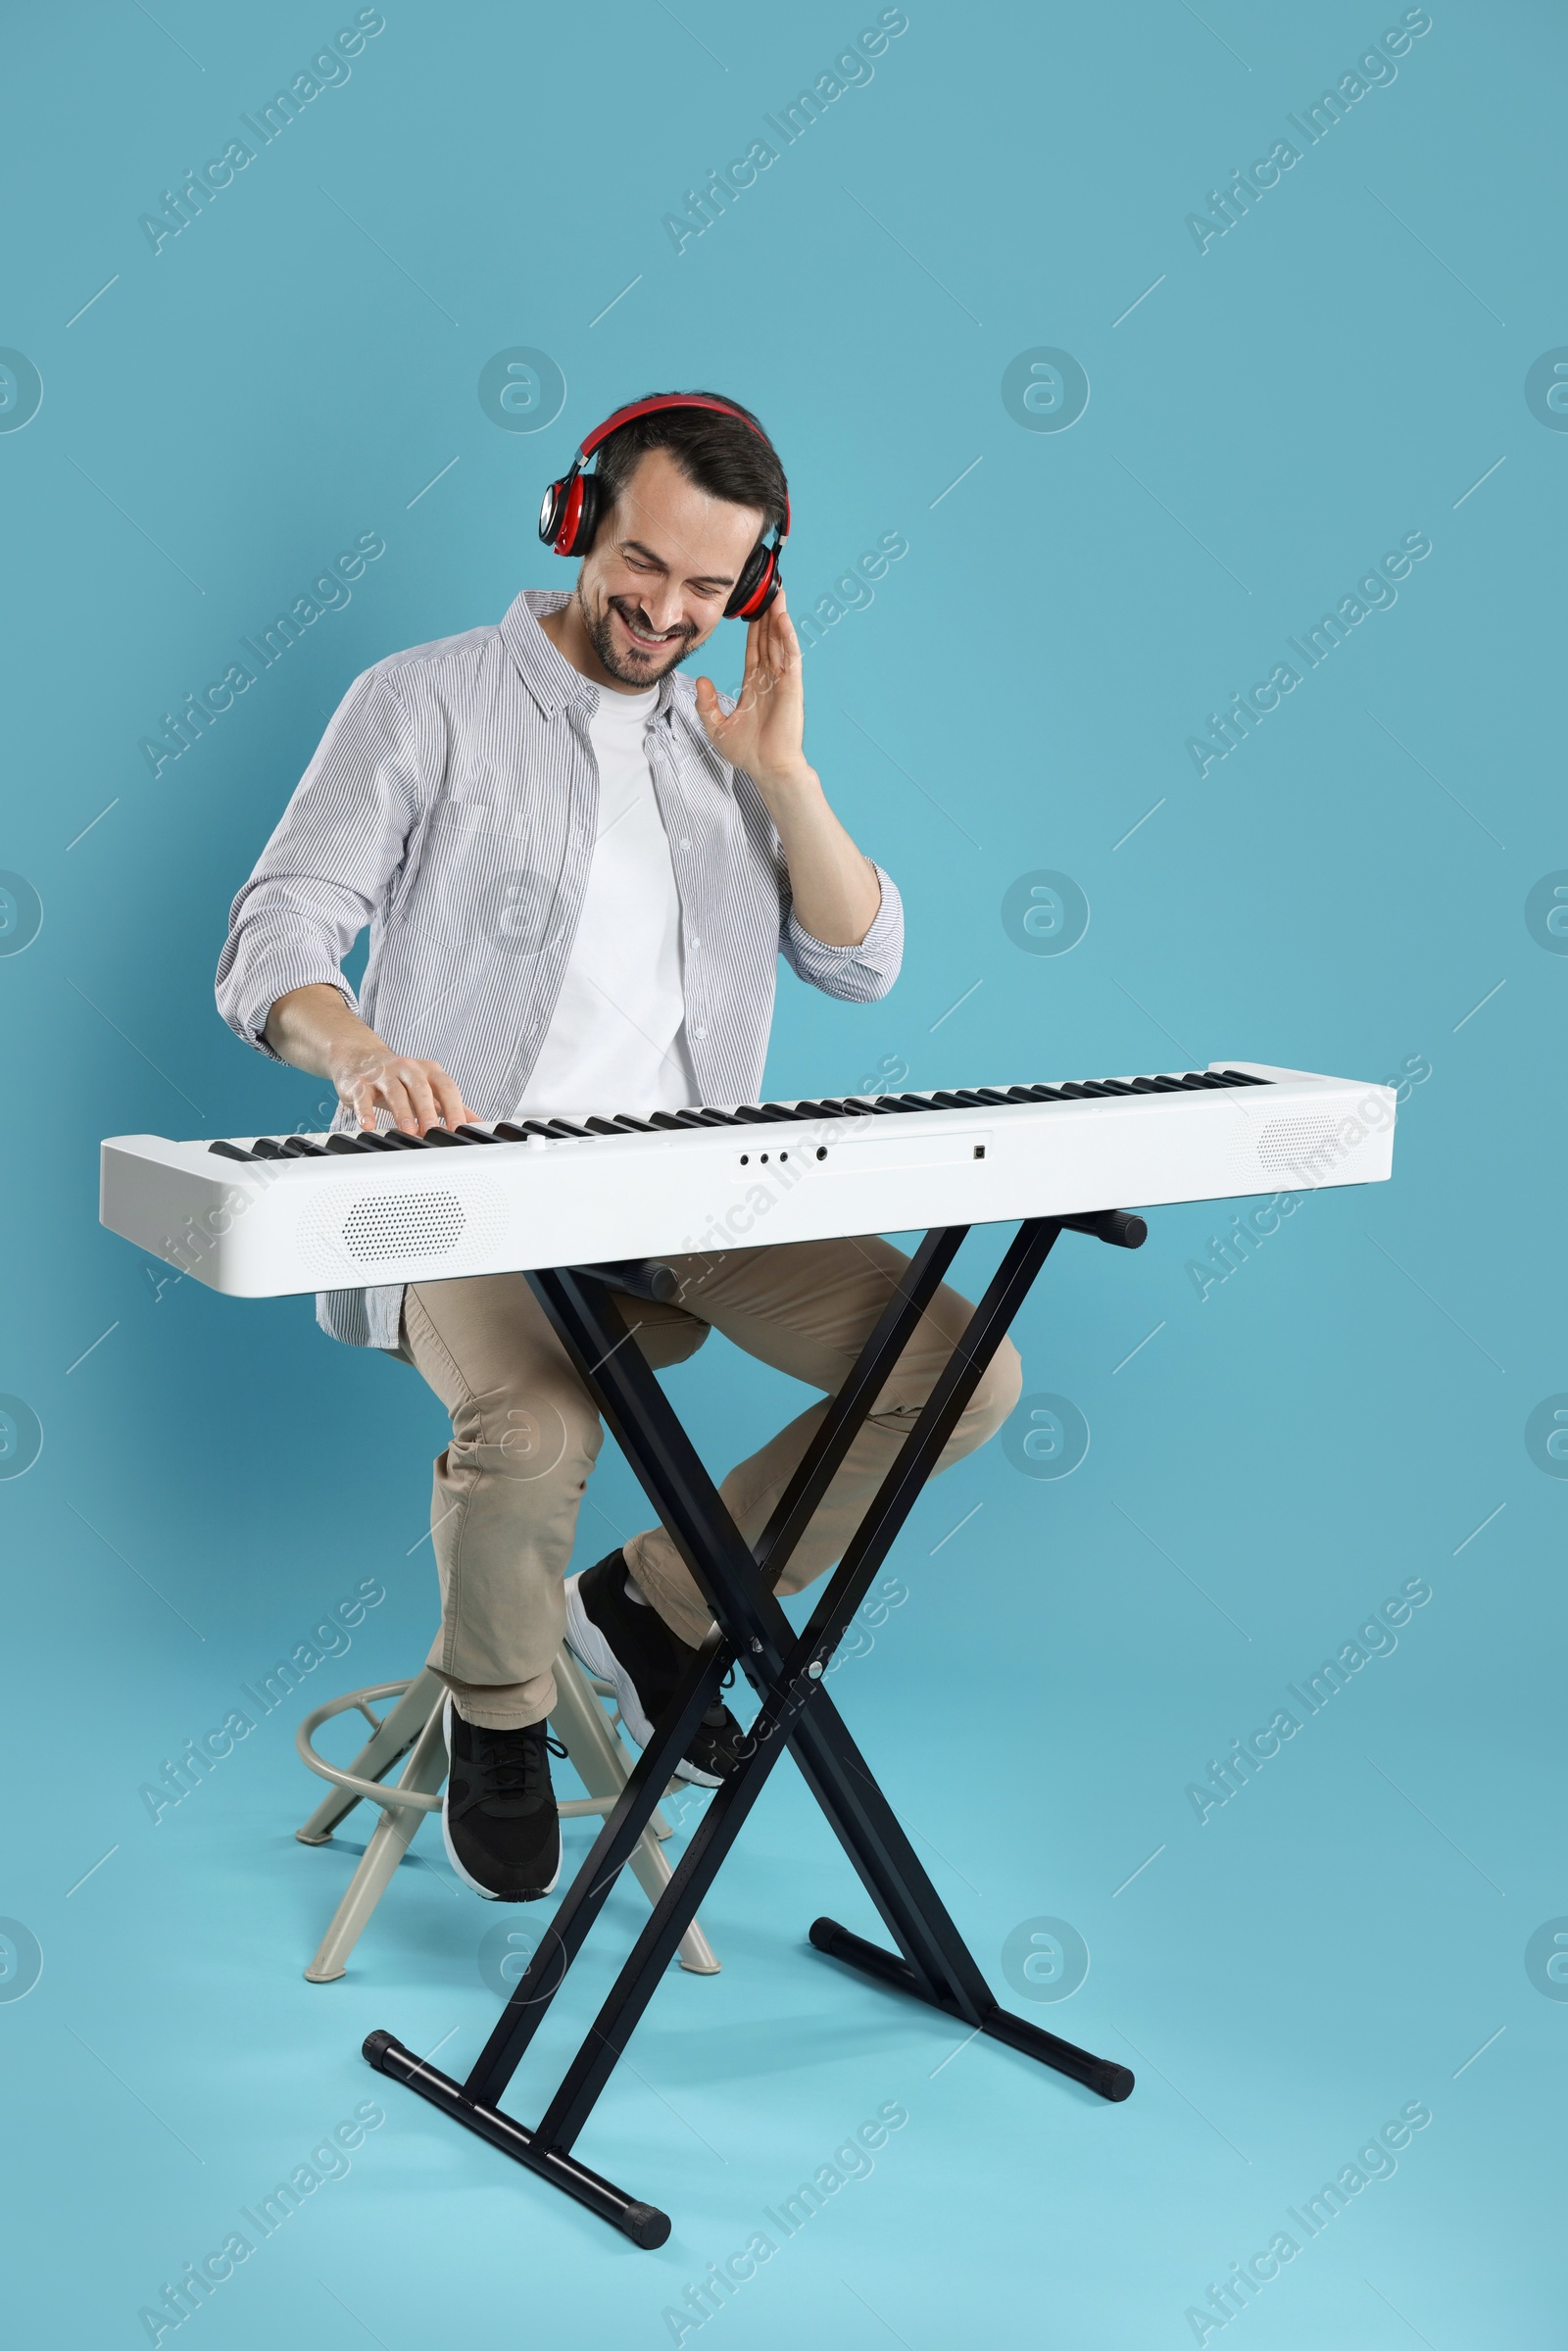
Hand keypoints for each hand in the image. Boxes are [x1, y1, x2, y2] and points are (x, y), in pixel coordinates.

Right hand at [265, 983, 470, 1134]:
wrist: (362, 1059)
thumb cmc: (402, 1080)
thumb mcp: (429, 1089)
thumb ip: (454, 1106)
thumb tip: (479, 1124)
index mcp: (428, 1071)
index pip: (446, 1087)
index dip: (454, 1107)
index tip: (459, 1128)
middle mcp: (407, 1069)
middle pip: (420, 1088)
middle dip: (427, 1111)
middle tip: (433, 1131)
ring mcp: (383, 1075)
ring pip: (394, 1092)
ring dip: (402, 1113)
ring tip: (408, 1132)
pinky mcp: (360, 1083)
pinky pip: (363, 1096)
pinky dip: (365, 1111)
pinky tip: (368, 1125)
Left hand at [694, 589, 810, 795]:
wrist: (767, 769)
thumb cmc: (748, 753)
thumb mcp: (717, 727)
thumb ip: (706, 704)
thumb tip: (702, 680)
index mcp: (754, 686)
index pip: (754, 649)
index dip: (753, 628)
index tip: (751, 608)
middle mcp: (770, 680)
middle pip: (768, 639)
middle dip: (767, 615)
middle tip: (768, 589)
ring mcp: (782, 682)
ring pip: (779, 643)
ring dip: (779, 618)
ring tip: (777, 594)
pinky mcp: (791, 687)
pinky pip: (790, 657)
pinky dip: (787, 638)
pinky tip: (782, 619)